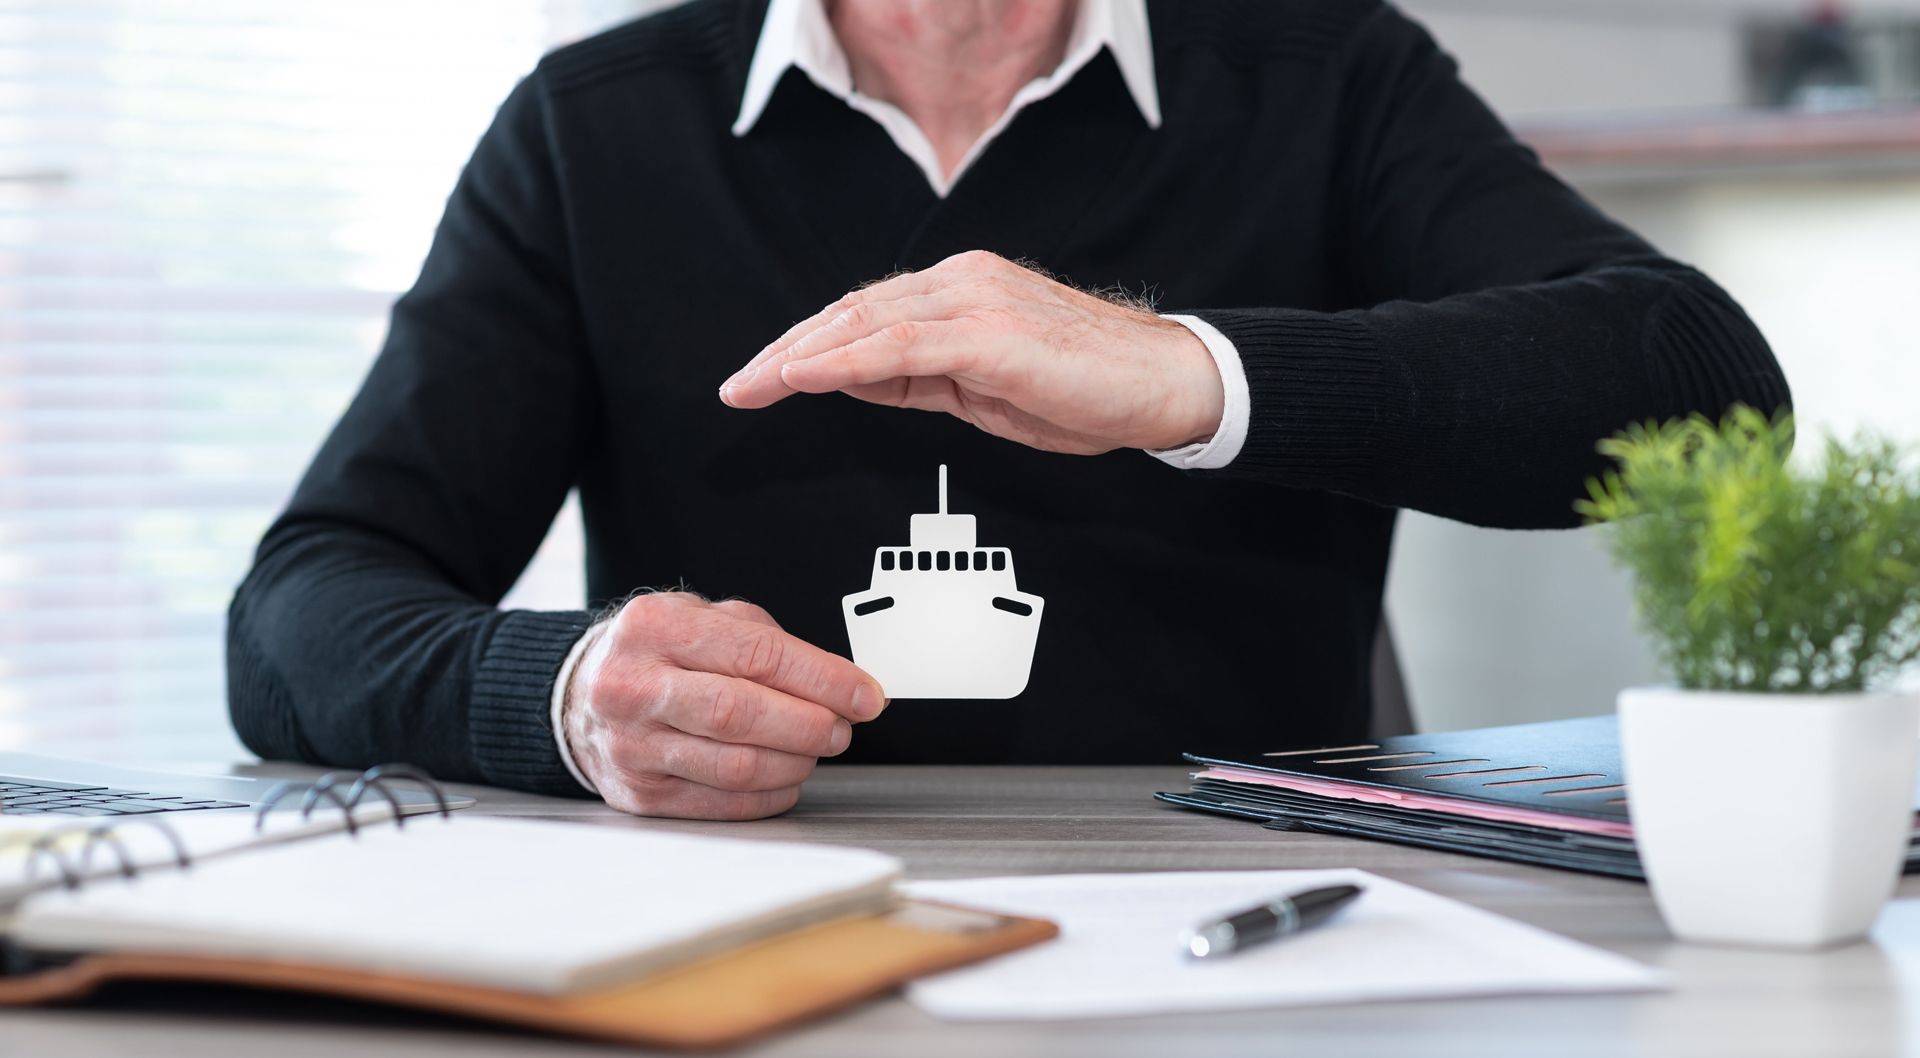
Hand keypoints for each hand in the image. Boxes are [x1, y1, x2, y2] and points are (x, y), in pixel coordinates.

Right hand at [561, 592, 885, 819]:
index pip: (756, 655)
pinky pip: (722, 804)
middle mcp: (633, 686)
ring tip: (816, 749)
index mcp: (656, 628)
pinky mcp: (637, 793)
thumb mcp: (702, 618)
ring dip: (796, 763)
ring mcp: (631, 745)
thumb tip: (841, 681)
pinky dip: (770, 796)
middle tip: (844, 727)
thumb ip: (765, 641)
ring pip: (736, 766)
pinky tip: (786, 778)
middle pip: (742, 714)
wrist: (579, 696)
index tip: (867, 694)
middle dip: (811, 724)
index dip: (823, 678)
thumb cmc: (657, 654)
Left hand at [718, 251, 1224, 454]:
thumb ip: (921, 378)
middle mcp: (962, 282)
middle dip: (786, 350)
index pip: (865, 314)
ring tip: (752, 385)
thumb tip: (853, 379)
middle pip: (852, 312)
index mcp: (961, 292)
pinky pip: (898, 346)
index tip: (762, 376)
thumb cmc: (1086, 390)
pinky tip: (801, 377)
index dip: (806, 344)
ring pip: (865, 323)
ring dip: (798, 356)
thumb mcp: (984, 389)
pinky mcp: (989, 334)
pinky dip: (842, 362)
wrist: (1166, 384)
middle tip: (737, 386)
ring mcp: (975, 302)